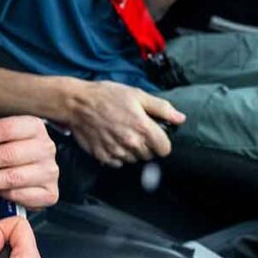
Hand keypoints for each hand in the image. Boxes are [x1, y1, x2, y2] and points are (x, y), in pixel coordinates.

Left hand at [0, 116, 59, 208]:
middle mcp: (46, 148)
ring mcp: (50, 171)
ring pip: (13, 177)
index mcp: (35, 127)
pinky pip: (20, 195)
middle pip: (9, 154)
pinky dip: (4, 194)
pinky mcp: (49, 192)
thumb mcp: (6, 138)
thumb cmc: (16, 152)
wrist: (34, 170)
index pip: (7, 129)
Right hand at [68, 80, 185, 167]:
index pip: (164, 149)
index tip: (154, 134)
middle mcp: (131, 143)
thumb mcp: (137, 94)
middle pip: (149, 156)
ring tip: (121, 133)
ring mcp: (116, 151)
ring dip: (131, 150)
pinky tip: (111, 140)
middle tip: (134, 130)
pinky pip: (118, 162)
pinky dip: (117, 154)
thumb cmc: (106, 95)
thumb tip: (180, 118)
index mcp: (143, 127)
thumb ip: (161, 108)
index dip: (161, 142)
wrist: (77, 103)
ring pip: (134, 159)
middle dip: (146, 145)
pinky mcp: (103, 156)